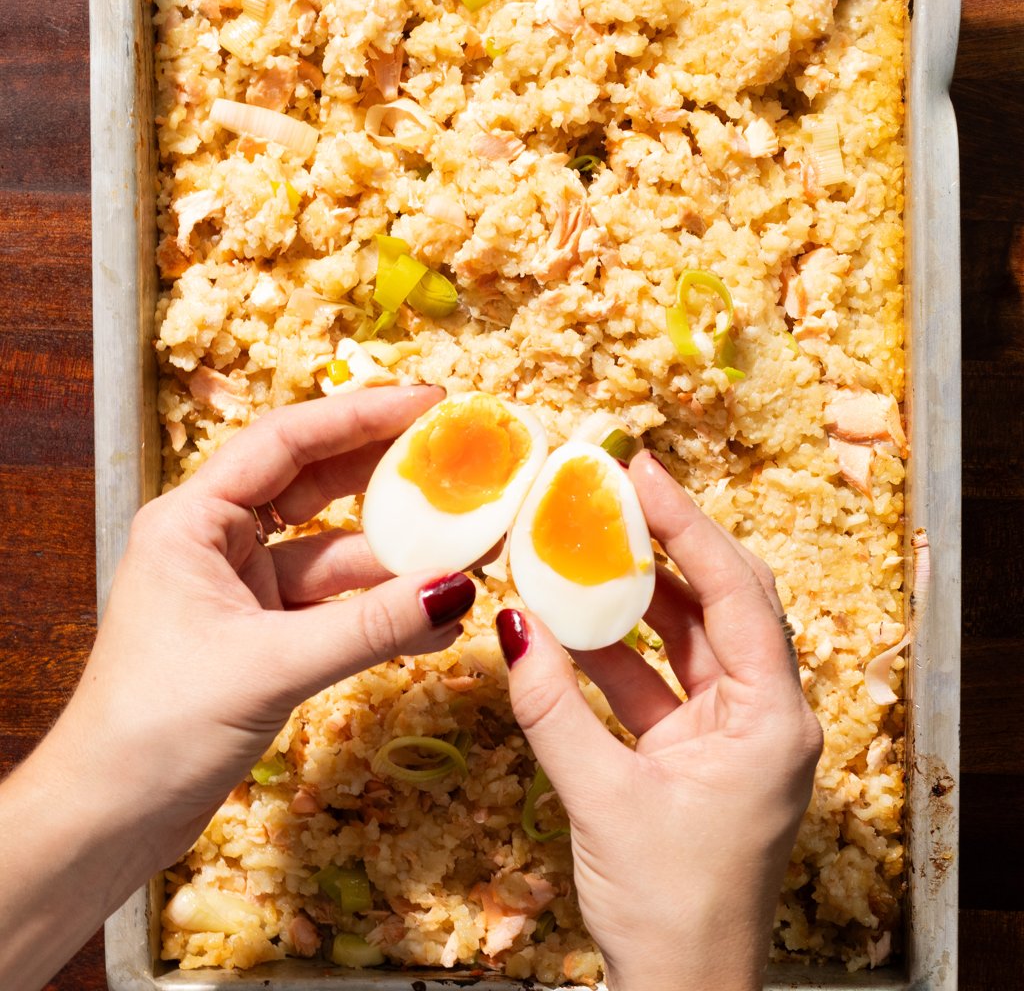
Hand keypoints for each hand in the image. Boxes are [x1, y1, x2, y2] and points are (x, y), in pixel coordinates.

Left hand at [65, 384, 478, 858]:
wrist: (110, 817)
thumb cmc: (159, 726)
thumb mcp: (271, 664)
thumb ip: (370, 625)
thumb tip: (458, 587)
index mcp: (193, 519)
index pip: (287, 440)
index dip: (361, 414)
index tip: (430, 402)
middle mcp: (219, 541)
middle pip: (317, 485)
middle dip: (390, 478)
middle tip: (461, 463)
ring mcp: (245, 588)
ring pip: (336, 553)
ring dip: (397, 560)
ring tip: (468, 554)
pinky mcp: (266, 633)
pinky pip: (337, 607)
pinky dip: (382, 612)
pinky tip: (436, 621)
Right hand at [497, 452, 821, 990]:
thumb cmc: (667, 906)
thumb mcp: (604, 797)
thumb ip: (551, 708)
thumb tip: (508, 626)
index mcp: (773, 720)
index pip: (737, 594)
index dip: (689, 526)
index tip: (642, 473)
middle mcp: (762, 715)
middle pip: (719, 603)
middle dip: (666, 548)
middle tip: (614, 496)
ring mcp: (727, 733)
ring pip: (683, 640)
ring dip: (631, 601)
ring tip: (580, 550)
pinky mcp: (692, 753)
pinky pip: (654, 683)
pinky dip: (612, 656)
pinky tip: (566, 627)